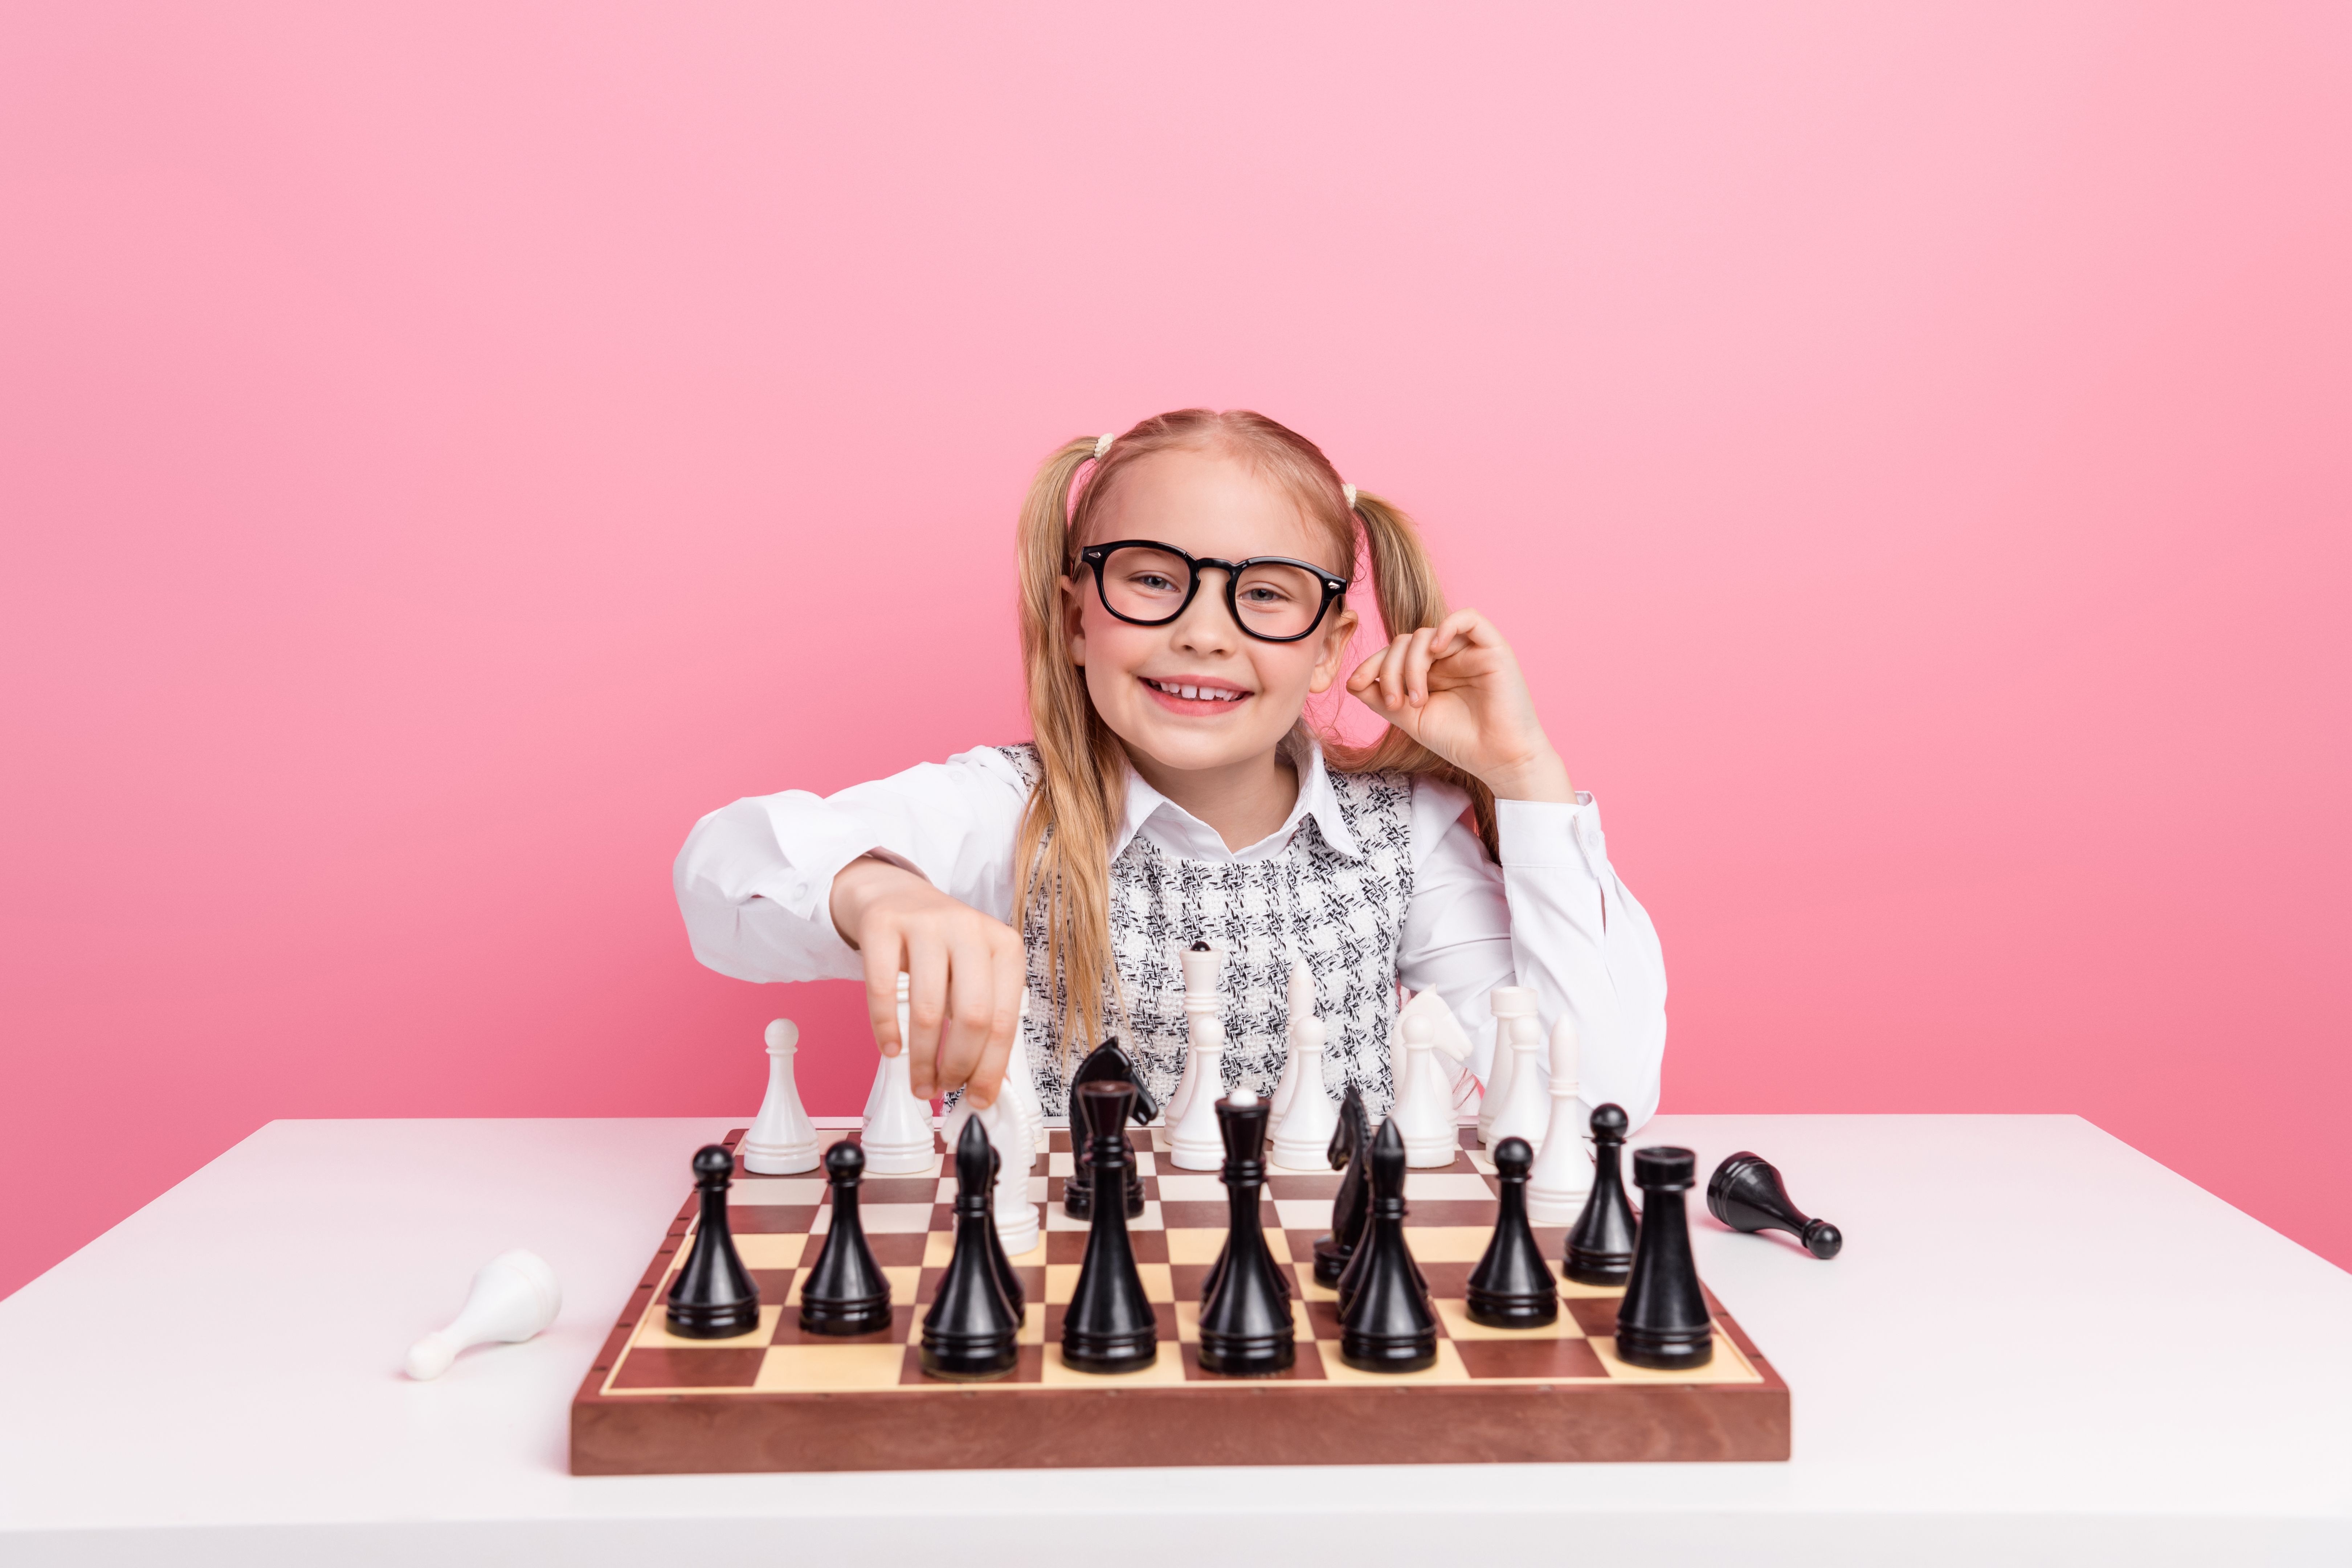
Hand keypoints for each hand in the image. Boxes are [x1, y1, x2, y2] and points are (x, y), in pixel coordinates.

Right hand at [827, 857, 1024, 1105]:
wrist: (894, 894)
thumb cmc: (941, 946)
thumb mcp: (975, 973)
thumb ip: (986, 1020)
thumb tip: (991, 1084)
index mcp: (1003, 946)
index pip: (1006, 1019)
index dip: (992, 1067)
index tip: (980, 1098)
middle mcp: (970, 929)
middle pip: (973, 1016)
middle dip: (958, 1065)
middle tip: (945, 1087)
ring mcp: (926, 924)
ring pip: (929, 1009)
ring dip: (922, 1058)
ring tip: (919, 1080)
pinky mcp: (884, 926)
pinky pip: (883, 991)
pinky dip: (886, 1029)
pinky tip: (891, 1049)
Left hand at [1345, 609, 1574, 801]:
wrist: (1498, 760)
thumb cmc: (1459, 741)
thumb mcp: (1410, 719)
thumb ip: (1382, 698)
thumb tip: (1352, 681)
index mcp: (1429, 671)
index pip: (1394, 652)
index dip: (1372, 663)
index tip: (1357, 684)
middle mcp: (1448, 657)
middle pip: (1405, 641)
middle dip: (1391, 669)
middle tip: (1397, 704)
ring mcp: (1469, 650)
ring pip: (1427, 633)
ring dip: (1412, 664)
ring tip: (1417, 700)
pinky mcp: (1493, 648)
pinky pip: (1469, 618)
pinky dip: (1447, 627)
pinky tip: (1435, 650)